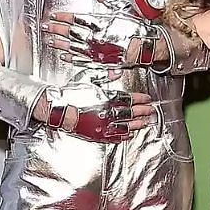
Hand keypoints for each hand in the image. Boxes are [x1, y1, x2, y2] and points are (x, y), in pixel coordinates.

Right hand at [34, 83, 156, 142]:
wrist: (57, 109)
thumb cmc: (70, 94)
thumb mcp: (88, 80)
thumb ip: (104, 78)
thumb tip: (116, 72)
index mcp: (105, 97)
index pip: (128, 98)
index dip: (139, 99)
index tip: (147, 99)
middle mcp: (106, 111)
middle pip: (129, 112)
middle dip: (142, 111)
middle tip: (151, 111)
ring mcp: (102, 124)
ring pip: (124, 125)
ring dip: (136, 124)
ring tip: (145, 123)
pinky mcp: (95, 134)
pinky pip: (112, 136)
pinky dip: (122, 136)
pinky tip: (129, 135)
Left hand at [44, 10, 160, 65]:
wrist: (147, 47)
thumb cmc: (138, 29)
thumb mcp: (123, 9)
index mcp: (100, 23)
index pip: (76, 18)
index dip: (63, 17)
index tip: (54, 15)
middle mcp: (96, 37)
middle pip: (71, 32)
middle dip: (57, 29)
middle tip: (47, 27)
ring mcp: (96, 51)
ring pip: (73, 46)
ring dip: (60, 43)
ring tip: (51, 40)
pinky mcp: (100, 62)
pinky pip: (82, 60)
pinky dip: (72, 58)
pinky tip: (64, 56)